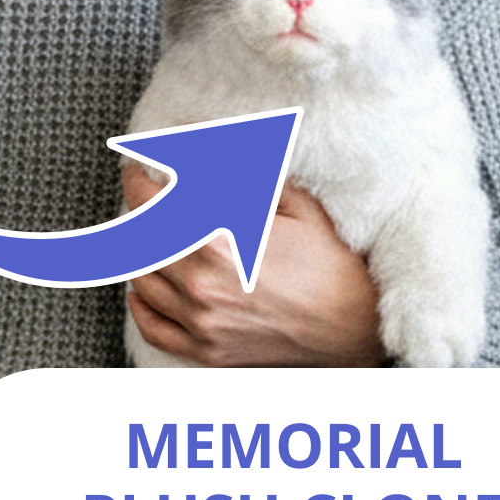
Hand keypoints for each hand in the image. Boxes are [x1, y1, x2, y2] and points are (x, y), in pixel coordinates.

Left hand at [121, 164, 388, 366]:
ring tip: (152, 233)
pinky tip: (143, 286)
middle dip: (138, 210)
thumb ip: (245, 175)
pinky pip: (153, 328)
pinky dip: (140, 303)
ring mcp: (202, 323)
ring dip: (139, 252)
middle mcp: (201, 287)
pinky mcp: (208, 351)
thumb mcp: (294, 204)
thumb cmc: (332, 264)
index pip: (151, 204)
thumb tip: (205, 149)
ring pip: (141, 281)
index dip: (138, 180)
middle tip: (147, 194)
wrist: (360, 327)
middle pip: (140, 240)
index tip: (138, 167)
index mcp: (218, 244)